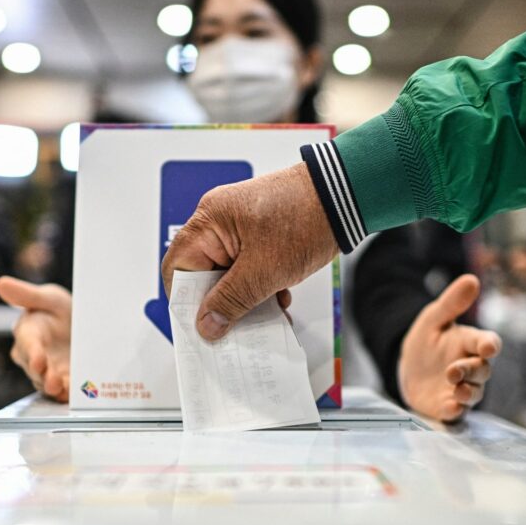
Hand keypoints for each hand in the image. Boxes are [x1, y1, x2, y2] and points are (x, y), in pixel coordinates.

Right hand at [0, 276, 71, 402]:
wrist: (76, 324)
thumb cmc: (55, 309)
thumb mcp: (47, 297)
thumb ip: (27, 294)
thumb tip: (1, 283)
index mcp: (27, 333)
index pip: (27, 344)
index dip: (33, 353)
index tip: (39, 361)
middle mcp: (32, 355)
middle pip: (34, 369)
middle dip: (44, 376)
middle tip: (54, 381)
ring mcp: (47, 370)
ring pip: (45, 382)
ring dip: (54, 388)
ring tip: (64, 390)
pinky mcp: (61, 379)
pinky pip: (61, 390)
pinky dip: (66, 394)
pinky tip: (74, 395)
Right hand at [161, 163, 337, 339]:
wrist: (347, 195)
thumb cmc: (306, 218)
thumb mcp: (264, 271)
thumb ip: (231, 300)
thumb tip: (206, 324)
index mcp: (209, 222)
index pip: (178, 268)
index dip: (185, 301)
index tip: (200, 328)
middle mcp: (219, 222)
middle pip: (203, 274)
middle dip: (220, 304)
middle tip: (233, 329)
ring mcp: (240, 228)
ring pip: (229, 275)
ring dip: (245, 299)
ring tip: (263, 316)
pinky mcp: (260, 235)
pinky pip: (248, 268)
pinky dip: (260, 287)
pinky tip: (278, 300)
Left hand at [399, 274, 501, 422]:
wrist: (407, 366)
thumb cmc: (427, 340)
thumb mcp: (433, 318)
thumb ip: (452, 302)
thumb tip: (471, 280)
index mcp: (469, 343)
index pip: (487, 343)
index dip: (489, 345)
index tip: (488, 347)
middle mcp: (470, 367)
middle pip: (482, 371)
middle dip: (471, 371)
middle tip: (454, 370)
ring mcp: (461, 388)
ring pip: (474, 393)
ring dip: (467, 392)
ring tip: (456, 388)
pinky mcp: (448, 406)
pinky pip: (457, 412)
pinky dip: (455, 410)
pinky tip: (449, 407)